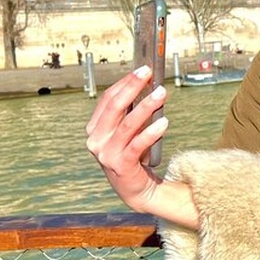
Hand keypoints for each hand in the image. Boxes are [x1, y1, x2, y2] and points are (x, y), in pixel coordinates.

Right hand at [86, 66, 168, 212]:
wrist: (135, 189)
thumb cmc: (133, 155)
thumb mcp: (128, 132)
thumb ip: (132, 112)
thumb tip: (148, 86)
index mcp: (95, 128)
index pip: (108, 99)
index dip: (125, 83)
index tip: (143, 70)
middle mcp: (96, 140)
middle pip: (114, 107)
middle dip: (132, 87)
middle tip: (149, 74)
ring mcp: (106, 154)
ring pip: (127, 124)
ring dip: (146, 106)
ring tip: (162, 94)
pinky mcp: (121, 166)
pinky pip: (137, 145)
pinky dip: (151, 132)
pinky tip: (164, 122)